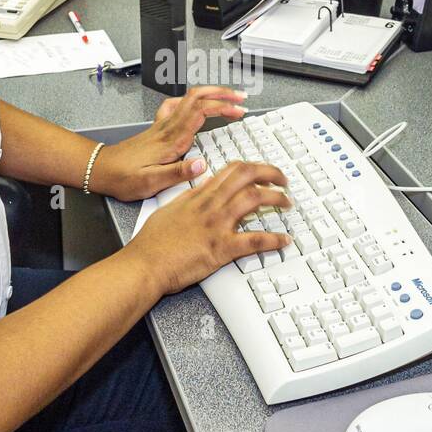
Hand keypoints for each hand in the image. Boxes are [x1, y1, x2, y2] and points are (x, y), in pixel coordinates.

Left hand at [91, 85, 247, 201]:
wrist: (101, 170)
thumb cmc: (124, 177)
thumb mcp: (151, 182)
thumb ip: (178, 173)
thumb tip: (202, 164)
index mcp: (172, 139)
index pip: (201, 112)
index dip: (223, 107)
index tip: (239, 110)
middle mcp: (168, 128)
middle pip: (197, 97)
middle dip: (222, 94)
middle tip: (240, 98)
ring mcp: (163, 125)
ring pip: (189, 98)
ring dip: (210, 94)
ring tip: (226, 97)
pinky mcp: (158, 128)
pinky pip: (177, 106)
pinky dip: (191, 101)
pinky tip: (196, 105)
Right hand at [126, 161, 290, 295]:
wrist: (144, 264)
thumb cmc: (152, 242)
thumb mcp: (170, 210)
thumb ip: (189, 199)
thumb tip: (202, 190)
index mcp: (198, 195)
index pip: (231, 170)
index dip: (252, 167)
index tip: (262, 172)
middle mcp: (210, 205)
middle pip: (246, 176)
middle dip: (270, 173)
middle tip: (282, 180)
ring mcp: (217, 225)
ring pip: (254, 199)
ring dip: (276, 198)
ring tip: (287, 203)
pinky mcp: (221, 248)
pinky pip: (254, 240)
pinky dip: (273, 240)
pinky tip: (284, 240)